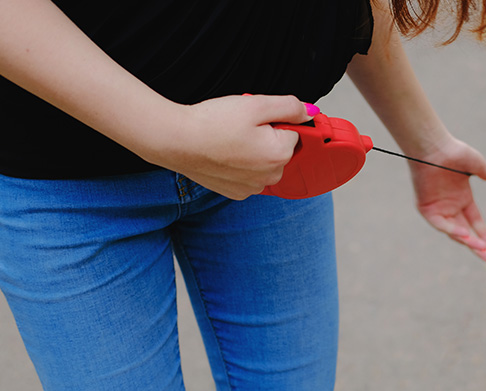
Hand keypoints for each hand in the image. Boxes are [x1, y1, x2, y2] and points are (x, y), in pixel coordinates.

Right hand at [138, 94, 315, 199]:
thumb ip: (290, 107)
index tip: (255, 118)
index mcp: (280, 155)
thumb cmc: (213, 121)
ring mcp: (253, 188)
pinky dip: (240, 164)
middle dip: (267, 136)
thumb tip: (310, 113)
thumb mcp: (256, 104)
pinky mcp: (236, 193)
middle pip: (280, 150)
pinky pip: (249, 175)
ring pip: (264, 163)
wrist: (175, 141)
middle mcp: (270, 177)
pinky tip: (223, 153)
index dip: (276, 121)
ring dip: (254, 151)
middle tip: (240, 126)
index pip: (294, 133)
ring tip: (229, 139)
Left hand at [408, 138, 485, 264]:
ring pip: (455, 232)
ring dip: (468, 242)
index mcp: (462, 199)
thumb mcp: (475, 163)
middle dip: (479, 248)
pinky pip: (440, 224)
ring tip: (482, 250)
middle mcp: (451, 207)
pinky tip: (464, 235)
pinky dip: (451, 230)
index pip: (476, 224)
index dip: (485, 237)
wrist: (433, 146)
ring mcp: (438, 209)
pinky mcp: (426, 208)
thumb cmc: (452, 152)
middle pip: (467, 233)